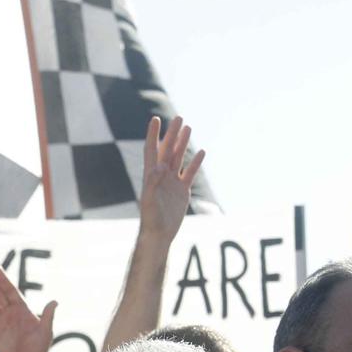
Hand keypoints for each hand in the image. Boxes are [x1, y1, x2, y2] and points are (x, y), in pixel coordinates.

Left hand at [137, 115, 203, 242]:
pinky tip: (202, 152)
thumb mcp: (149, 200)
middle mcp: (161, 175)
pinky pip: (190, 173)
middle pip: (167, 150)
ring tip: (189, 128)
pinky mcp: (182, 190)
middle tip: (179, 118)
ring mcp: (172, 182)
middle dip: (172, 134)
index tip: (156, 119)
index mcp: (150, 175)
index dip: (153, 135)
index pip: (151, 150)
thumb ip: (152, 183)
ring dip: (184, 143)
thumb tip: (159, 167)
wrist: (160, 234)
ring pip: (179, 158)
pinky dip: (196, 163)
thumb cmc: (150, 219)